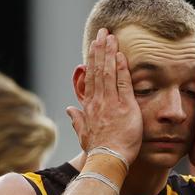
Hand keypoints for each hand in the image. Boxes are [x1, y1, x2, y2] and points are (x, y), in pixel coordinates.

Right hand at [66, 28, 142, 164]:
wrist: (107, 161)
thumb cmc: (98, 151)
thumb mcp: (84, 134)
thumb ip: (77, 120)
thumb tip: (69, 110)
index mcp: (89, 107)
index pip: (90, 78)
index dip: (92, 60)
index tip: (94, 46)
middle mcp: (98, 101)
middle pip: (98, 70)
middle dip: (100, 49)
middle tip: (103, 32)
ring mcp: (111, 103)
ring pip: (108, 72)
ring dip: (109, 53)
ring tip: (111, 37)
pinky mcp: (125, 107)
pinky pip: (123, 84)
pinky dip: (122, 68)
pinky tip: (121, 55)